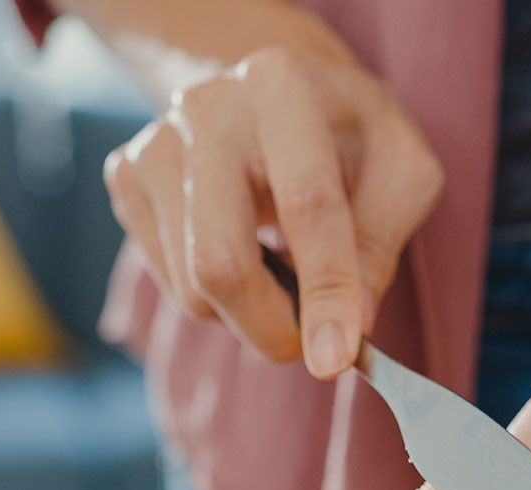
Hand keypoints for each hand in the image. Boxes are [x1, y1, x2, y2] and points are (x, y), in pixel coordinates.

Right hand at [103, 38, 442, 376]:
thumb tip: (346, 330)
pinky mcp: (127, 178)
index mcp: (284, 88)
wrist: (277, 87)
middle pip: (221, 263)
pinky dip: (218, 296)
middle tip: (315, 343)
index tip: (334, 360)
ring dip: (251, 313)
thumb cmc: (351, 136)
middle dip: (272, 328)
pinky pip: (169, 282)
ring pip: (192, 288)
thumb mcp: (403, 171)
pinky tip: (247, 251)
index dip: (326, 290)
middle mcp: (207, 108)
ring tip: (286, 271)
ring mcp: (155, 142)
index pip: (307, 205)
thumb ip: (381, 246)